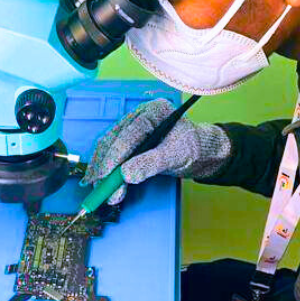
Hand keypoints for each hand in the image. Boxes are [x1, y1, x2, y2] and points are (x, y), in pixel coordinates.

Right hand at [83, 98, 231, 203]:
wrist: (199, 152)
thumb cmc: (192, 148)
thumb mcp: (174, 156)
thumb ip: (151, 164)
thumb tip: (126, 175)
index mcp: (153, 112)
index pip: (129, 133)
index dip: (115, 156)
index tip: (107, 175)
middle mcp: (139, 116)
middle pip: (113, 139)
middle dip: (105, 165)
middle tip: (101, 187)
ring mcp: (132, 127)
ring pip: (109, 146)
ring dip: (102, 168)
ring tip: (99, 189)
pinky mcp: (129, 140)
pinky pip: (112, 152)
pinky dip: (106, 167)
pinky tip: (101, 180)